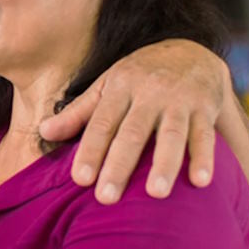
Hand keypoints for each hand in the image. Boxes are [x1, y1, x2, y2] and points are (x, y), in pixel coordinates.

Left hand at [38, 39, 226, 203]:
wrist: (189, 50)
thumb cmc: (138, 76)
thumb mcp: (106, 87)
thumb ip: (77, 113)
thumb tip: (42, 132)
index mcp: (120, 88)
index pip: (101, 123)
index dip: (90, 150)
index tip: (80, 179)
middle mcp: (149, 94)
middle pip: (133, 132)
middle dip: (119, 165)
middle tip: (107, 198)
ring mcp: (179, 101)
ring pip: (172, 134)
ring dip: (165, 164)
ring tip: (156, 194)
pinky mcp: (206, 108)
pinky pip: (205, 135)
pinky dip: (204, 157)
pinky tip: (200, 182)